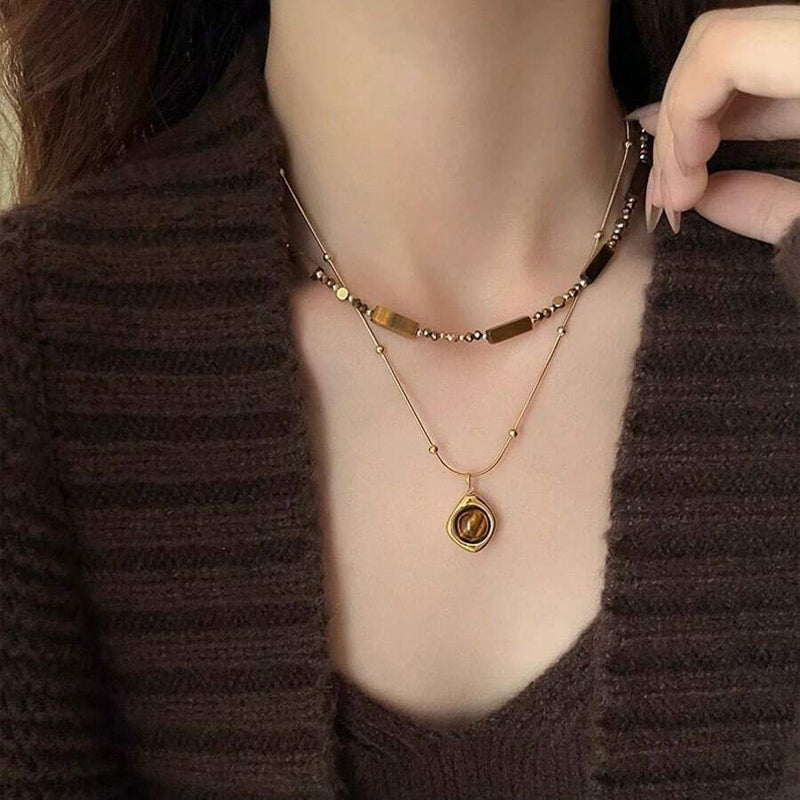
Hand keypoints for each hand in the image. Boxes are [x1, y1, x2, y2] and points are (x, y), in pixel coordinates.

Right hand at [626, 4, 799, 243]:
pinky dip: (725, 114)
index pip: (724, 52)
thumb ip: (768, 208)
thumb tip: (697, 200)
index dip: (681, 116)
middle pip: (716, 45)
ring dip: (692, 121)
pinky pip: (762, 68)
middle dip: (676, 124)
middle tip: (672, 196)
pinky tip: (702, 159)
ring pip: (731, 54)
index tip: (682, 185)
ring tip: (681, 187)